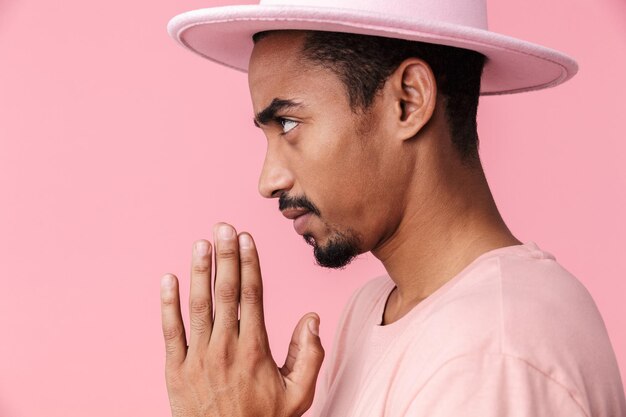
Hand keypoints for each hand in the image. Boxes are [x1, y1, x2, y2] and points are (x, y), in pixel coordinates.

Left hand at [160, 222, 324, 416]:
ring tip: (200, 244)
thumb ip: (309, 354)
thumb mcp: (299, 394)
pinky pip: (171, 332)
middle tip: (223, 227)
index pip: (252, 295)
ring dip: (199, 272)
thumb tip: (312, 317)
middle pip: (226, 292)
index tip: (246, 239)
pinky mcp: (176, 369)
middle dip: (225, 256)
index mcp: (255, 349)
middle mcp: (227, 347)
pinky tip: (167, 280)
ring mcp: (199, 357)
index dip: (249, 264)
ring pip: (198, 306)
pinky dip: (167, 305)